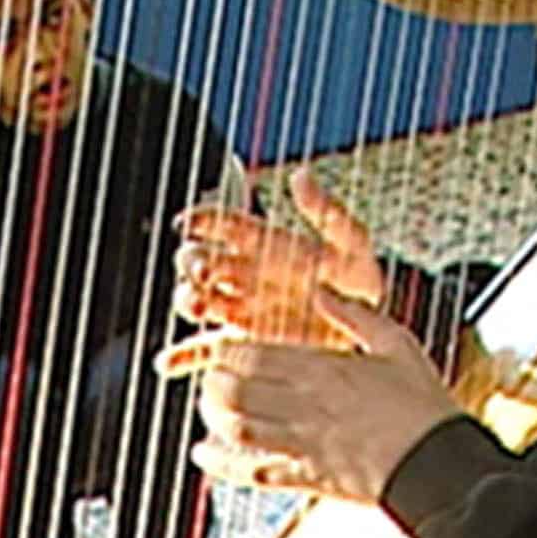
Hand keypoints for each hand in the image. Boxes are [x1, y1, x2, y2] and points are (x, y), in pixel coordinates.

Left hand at [161, 285, 463, 503]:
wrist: (440, 464)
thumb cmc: (423, 403)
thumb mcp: (396, 343)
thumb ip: (354, 314)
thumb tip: (319, 288)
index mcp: (324, 368)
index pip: (253, 355)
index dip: (226, 351)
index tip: (220, 347)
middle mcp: (306, 405)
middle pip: (235, 392)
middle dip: (213, 383)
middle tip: (210, 378)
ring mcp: (304, 443)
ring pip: (237, 429)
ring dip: (214, 418)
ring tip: (208, 408)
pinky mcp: (309, 477)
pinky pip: (254, 472)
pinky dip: (222, 465)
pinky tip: (204, 455)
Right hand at [172, 167, 386, 347]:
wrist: (367, 338)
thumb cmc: (358, 283)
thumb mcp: (350, 242)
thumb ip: (325, 211)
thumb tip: (301, 173)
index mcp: (265, 244)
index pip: (224, 223)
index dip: (202, 218)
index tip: (189, 223)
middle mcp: (245, 274)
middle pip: (202, 261)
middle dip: (193, 263)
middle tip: (203, 272)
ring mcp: (241, 310)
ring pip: (198, 300)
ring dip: (188, 301)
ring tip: (196, 308)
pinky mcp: (243, 346)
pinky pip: (205, 350)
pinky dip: (183, 357)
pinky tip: (169, 364)